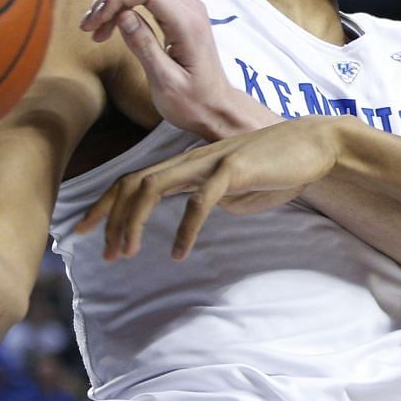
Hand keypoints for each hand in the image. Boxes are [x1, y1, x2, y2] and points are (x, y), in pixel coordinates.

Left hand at [74, 118, 346, 259]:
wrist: (315, 147)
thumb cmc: (278, 168)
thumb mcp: (237, 191)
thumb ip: (214, 200)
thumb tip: (201, 214)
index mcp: (188, 164)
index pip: (134, 180)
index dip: (106, 205)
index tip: (85, 232)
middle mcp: (190, 159)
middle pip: (133, 182)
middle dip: (110, 217)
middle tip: (103, 254)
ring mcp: (210, 161)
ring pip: (154, 186)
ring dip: (136, 222)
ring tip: (129, 253)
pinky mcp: (234, 168)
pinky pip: (201, 200)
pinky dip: (185, 228)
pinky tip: (178, 253)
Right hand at [77, 0, 273, 138]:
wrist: (216, 109)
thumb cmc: (193, 102)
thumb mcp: (165, 81)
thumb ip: (144, 46)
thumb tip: (122, 16)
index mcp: (188, 23)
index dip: (114, 0)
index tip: (93, 24)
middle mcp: (191, 8)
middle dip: (110, 0)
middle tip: (88, 27)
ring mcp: (188, 9)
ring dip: (115, 3)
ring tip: (96, 30)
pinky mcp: (182, 15)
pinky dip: (126, 7)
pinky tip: (112, 27)